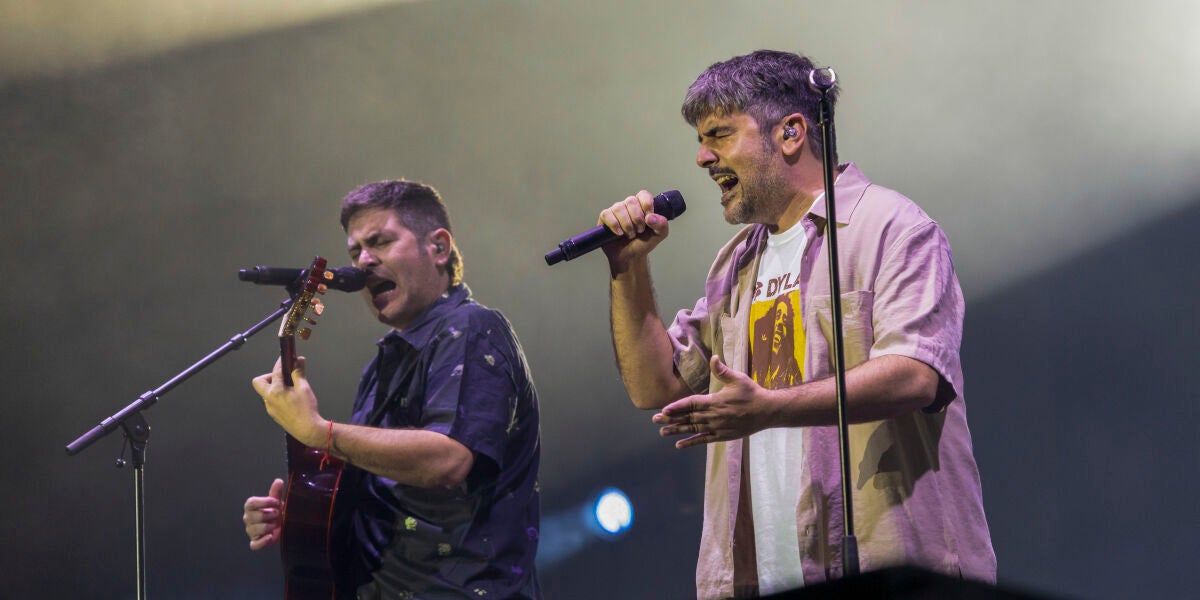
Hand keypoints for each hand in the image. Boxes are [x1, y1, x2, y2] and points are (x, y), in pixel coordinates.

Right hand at [243, 478, 283, 549]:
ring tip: (276, 524)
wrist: (282, 524)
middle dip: (269, 515)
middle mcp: (248, 519)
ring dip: (269, 527)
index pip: (251, 503)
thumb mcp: (276, 501)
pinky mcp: (255, 542)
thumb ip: (276, 492)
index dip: (265, 502)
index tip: (276, 502)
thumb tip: (278, 481)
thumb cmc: (276, 511)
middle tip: (278, 514)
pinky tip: (270, 536)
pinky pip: (255, 545)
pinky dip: (263, 541)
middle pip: (253, 517)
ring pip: (256, 529)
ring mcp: (250, 531)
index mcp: (251, 507)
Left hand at [252, 357, 324, 446]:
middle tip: (281, 376)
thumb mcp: (304, 388)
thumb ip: (299, 373)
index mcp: (276, 391)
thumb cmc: (306, 411)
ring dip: (273, 387)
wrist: (308, 429)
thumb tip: (299, 361)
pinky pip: (270, 401)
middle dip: (268, 376)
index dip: (280, 363)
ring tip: (288, 388)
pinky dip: (276, 396)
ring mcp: (270, 408)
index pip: (275, 371)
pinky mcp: (273, 414)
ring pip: (265, 392)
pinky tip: (289, 398)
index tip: (284, 359)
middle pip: (259, 382)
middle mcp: (269, 399)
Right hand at [597, 190, 670, 272]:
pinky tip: (619, 233)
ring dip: (627, 225)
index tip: (649, 219)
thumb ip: (662, 225)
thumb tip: (650, 217)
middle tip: (639, 231)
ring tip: (630, 234)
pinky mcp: (605, 217)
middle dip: (637, 219)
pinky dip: (614, 225)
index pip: (643, 195)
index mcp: (642, 205)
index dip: (646, 205)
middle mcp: (629, 205)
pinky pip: (607, 215)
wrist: (630, 257)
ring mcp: (616, 210)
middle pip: (631, 201)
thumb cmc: (643, 243)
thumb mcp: (659, 235)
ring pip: (619, 208)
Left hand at [652, 355, 776, 448]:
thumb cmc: (752, 393)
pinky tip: (679, 445)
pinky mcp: (722, 435)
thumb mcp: (738, 379)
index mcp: (715, 401)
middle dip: (671, 419)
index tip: (664, 409)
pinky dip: (691, 442)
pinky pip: (703, 440)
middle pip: (688, 418)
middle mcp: (714, 416)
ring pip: (693, 429)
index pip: (692, 404)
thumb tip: (713, 358)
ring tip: (662, 432)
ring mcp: (717, 427)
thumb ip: (723, 370)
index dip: (677, 407)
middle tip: (655, 420)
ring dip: (677, 431)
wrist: (767, 411)